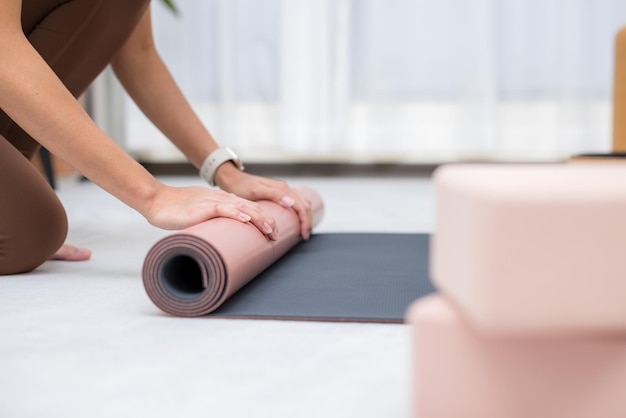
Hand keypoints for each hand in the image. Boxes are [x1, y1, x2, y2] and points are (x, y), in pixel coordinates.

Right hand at [144, 184, 278, 239]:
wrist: (157, 201)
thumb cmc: (175, 211)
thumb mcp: (200, 216)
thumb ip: (212, 223)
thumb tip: (220, 241)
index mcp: (222, 201)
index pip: (249, 208)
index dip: (263, 218)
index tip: (272, 232)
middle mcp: (222, 199)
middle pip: (252, 208)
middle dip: (267, 221)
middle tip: (277, 235)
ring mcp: (214, 202)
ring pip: (243, 208)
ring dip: (259, 219)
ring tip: (270, 230)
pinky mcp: (204, 207)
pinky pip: (224, 208)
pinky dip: (237, 213)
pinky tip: (247, 219)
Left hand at [214, 163, 312, 239]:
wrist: (232, 178)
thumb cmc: (241, 186)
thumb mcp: (255, 191)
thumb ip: (274, 194)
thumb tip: (292, 203)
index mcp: (282, 188)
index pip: (301, 206)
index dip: (304, 221)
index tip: (303, 235)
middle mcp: (285, 187)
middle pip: (305, 205)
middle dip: (307, 221)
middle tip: (304, 236)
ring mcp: (284, 189)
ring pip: (303, 202)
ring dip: (306, 216)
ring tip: (303, 231)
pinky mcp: (280, 191)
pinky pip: (297, 201)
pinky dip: (301, 211)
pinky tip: (298, 219)